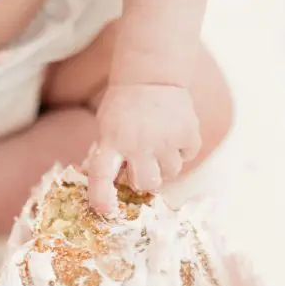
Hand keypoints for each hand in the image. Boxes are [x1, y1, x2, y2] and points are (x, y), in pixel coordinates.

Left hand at [88, 84, 200, 214]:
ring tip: (159, 145)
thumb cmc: (123, 106)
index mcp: (112, 140)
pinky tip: (173, 134)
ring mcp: (165, 138)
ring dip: (165, 165)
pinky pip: (188, 156)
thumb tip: (96, 181)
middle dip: (144, 179)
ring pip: (171, 173)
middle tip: (143, 164)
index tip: (105, 209)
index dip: (101, 196)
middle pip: (146, 183)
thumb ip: (104, 153)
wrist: (152, 75)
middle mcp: (138, 142)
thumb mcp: (106, 127)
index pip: (101, 174)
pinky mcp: (188, 132)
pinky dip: (182, 150)